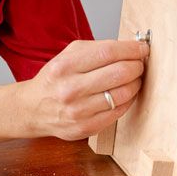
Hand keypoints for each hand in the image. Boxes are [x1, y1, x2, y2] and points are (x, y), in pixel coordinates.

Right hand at [24, 39, 148, 140]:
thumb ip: (99, 48)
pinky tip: (125, 93)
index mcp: (66, 65)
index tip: (142, 48)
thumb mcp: (69, 55)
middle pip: (121, 73)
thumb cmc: (56, 78)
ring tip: (133, 78)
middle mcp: (70, 89)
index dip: (132, 49)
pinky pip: (120, 111)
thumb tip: (132, 48)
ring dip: (136, 83)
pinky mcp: (86, 127)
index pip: (109, 52)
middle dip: (137, 66)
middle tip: (139, 64)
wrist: (33, 108)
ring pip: (124, 93)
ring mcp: (78, 111)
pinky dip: (129, 100)